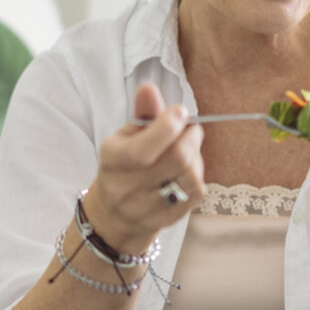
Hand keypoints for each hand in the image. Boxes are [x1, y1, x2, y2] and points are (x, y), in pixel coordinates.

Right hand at [84, 83, 203, 253]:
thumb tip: (148, 88)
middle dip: (191, 138)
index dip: (168, 127)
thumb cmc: (127, 163)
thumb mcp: (128, 135)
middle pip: (176, 160)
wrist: (116, 212)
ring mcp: (144, 209)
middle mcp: (124, 187)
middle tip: (191, 130)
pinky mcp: (164, 221)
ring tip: (188, 152)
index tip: (180, 112)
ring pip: (189, 177)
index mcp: (112, 159)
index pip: (142, 150)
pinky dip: (197, 176)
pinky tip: (188, 171)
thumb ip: (144, 113)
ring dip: (196, 158)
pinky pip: (195, 193)